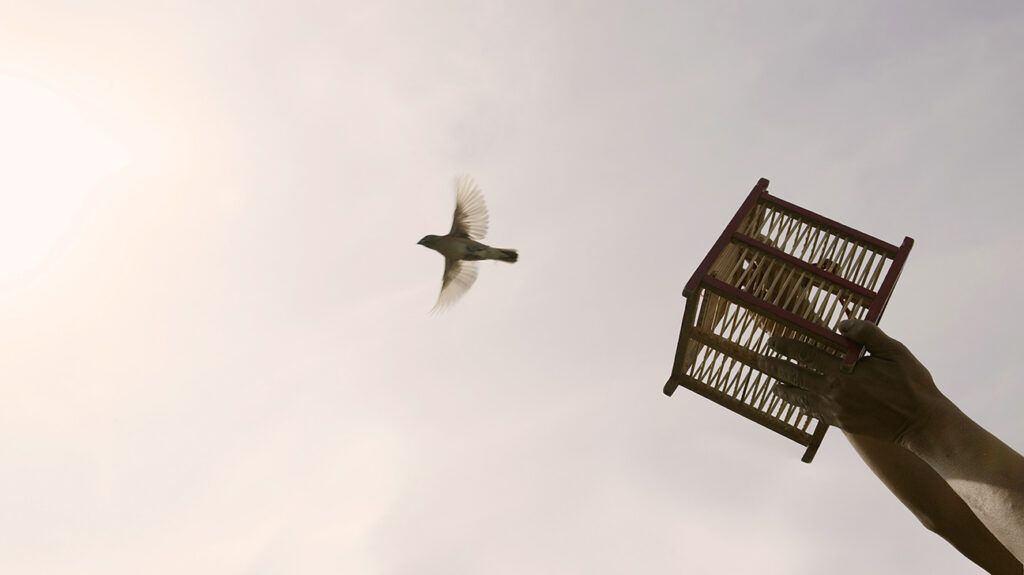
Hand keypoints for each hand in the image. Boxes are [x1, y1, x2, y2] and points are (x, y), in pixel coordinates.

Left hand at [757, 319, 950, 446]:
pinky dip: (801, 405)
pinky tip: (795, 401)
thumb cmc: (911, 383)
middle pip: (795, 376)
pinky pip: (813, 413)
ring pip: (800, 398)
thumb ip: (866, 333)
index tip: (771, 340)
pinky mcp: (841, 424)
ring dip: (784, 388)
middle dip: (775, 367)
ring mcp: (836, 411)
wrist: (922, 423)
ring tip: (771, 383)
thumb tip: (841, 323)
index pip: (805, 354)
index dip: (785, 346)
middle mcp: (834, 392)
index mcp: (843, 371)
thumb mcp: (893, 350)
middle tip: (760, 359)